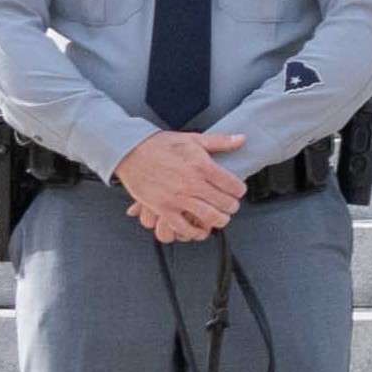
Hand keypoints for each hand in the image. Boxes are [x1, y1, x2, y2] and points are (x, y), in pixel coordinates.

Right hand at [116, 132, 245, 241]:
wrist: (129, 151)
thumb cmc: (159, 145)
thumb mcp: (193, 139)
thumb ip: (220, 141)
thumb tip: (241, 139)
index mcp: (202, 167)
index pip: (234, 186)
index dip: (239, 190)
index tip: (236, 190)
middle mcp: (192, 184)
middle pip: (226, 204)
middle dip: (231, 206)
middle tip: (229, 205)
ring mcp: (177, 198)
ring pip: (210, 218)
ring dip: (219, 220)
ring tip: (219, 217)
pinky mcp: (162, 209)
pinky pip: (183, 228)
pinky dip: (195, 232)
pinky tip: (200, 229)